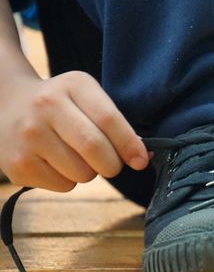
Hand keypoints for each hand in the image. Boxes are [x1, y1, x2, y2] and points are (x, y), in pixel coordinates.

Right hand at [0, 71, 148, 191]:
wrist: (8, 105)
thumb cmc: (63, 106)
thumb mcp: (88, 99)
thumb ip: (116, 125)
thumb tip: (142, 158)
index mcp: (72, 85)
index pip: (109, 119)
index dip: (130, 145)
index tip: (141, 160)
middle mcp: (45, 106)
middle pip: (95, 148)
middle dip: (113, 164)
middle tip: (110, 163)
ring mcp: (28, 135)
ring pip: (81, 173)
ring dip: (89, 172)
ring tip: (75, 155)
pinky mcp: (17, 163)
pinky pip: (63, 186)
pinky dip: (68, 180)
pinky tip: (54, 162)